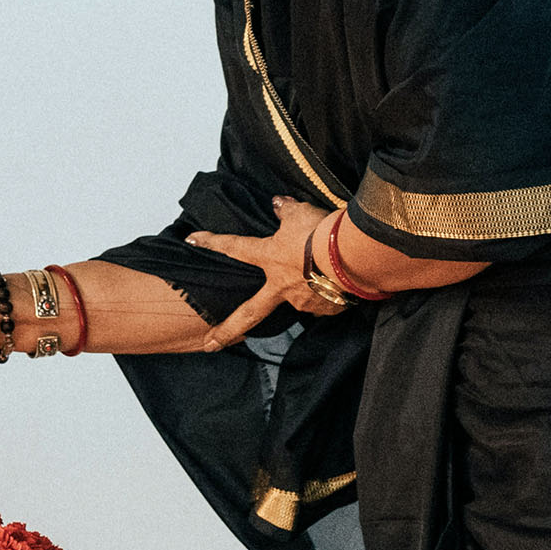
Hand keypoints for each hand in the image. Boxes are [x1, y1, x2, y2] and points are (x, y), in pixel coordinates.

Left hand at [183, 195, 343, 351]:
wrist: (358, 256)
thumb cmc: (325, 232)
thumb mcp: (300, 212)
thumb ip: (286, 210)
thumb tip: (278, 203)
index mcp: (269, 259)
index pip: (235, 247)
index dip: (212, 242)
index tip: (192, 239)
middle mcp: (281, 286)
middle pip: (249, 313)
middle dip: (226, 331)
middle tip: (209, 346)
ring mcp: (303, 301)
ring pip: (297, 299)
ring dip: (307, 288)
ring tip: (326, 273)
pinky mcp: (328, 309)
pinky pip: (325, 301)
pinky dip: (330, 292)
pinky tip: (340, 280)